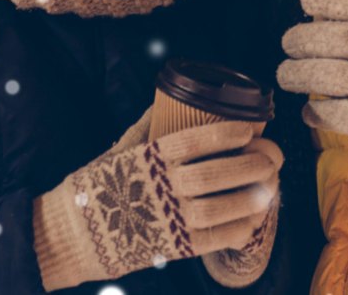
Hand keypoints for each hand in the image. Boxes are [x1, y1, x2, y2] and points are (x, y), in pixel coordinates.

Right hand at [33, 121, 280, 290]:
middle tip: (273, 156)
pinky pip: (215, 239)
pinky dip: (240, 229)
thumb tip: (163, 99)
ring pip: (220, 208)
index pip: (194, 140)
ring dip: (251, 196)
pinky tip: (254, 218)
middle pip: (215, 174)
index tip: (250, 127)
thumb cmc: (98, 185)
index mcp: (148, 158)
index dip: (226, 133)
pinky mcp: (174, 247)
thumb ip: (145, 127)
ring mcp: (168, 219)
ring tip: (271, 185)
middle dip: (251, 164)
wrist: (74, 233)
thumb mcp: (118, 150)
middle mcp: (160, 187)